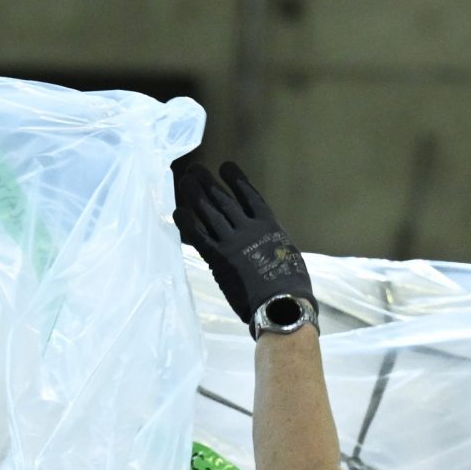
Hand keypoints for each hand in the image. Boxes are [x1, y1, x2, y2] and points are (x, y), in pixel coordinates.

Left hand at [173, 160, 311, 326]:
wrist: (281, 304)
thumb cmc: (292, 285)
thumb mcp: (288, 254)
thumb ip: (273, 243)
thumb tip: (267, 243)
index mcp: (269, 225)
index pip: (250, 196)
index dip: (237, 180)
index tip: (226, 166)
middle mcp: (249, 228)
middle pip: (224, 199)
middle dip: (209, 182)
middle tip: (196, 169)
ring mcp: (232, 242)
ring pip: (210, 212)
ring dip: (196, 194)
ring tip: (187, 180)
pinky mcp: (218, 259)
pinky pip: (199, 237)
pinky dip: (187, 224)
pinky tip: (178, 212)